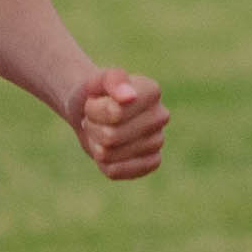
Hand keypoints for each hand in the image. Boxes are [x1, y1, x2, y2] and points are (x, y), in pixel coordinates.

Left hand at [68, 67, 169, 181]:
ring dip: (96, 144)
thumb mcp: (96, 80)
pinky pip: (117, 171)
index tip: (95, 101)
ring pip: (109, 154)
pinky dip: (103, 163)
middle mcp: (160, 116)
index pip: (114, 113)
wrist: (91, 110)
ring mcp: (158, 141)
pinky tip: (108, 151)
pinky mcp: (152, 162)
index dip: (94, 109)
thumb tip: (129, 96)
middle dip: (93, 127)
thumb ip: (112, 79)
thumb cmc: (95, 93)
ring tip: (101, 131)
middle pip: (110, 136)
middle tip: (95, 118)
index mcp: (151, 91)